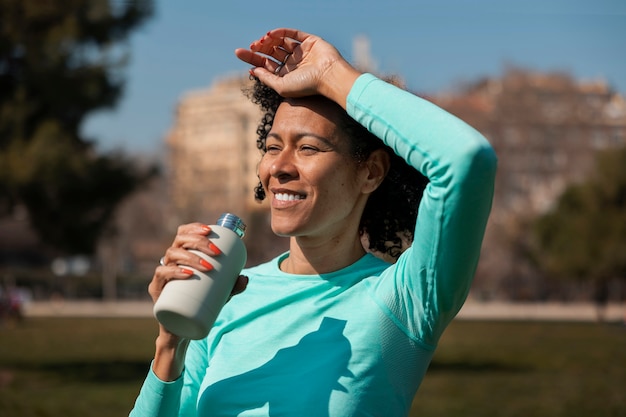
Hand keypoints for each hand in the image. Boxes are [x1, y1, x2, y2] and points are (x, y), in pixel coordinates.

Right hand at [149, 222, 247, 304]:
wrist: (181, 329)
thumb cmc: (199, 305)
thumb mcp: (219, 295)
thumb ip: (233, 287)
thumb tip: (245, 278)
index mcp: (182, 255)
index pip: (183, 234)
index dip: (194, 228)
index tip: (209, 230)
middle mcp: (169, 261)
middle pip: (179, 242)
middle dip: (198, 242)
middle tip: (217, 253)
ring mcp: (162, 275)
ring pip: (171, 255)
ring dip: (191, 257)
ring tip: (208, 266)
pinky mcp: (156, 290)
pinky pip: (161, 275)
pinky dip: (174, 271)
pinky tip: (188, 273)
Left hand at [235, 28, 360, 105]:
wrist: (329, 77)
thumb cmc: (307, 86)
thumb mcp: (282, 86)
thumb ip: (267, 78)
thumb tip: (253, 70)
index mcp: (286, 75)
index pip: (265, 65)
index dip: (252, 58)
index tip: (239, 52)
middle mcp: (293, 63)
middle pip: (270, 52)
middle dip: (259, 48)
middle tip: (252, 46)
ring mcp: (301, 51)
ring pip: (280, 42)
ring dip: (268, 40)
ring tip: (261, 41)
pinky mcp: (309, 41)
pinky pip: (291, 33)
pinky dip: (280, 32)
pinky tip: (270, 34)